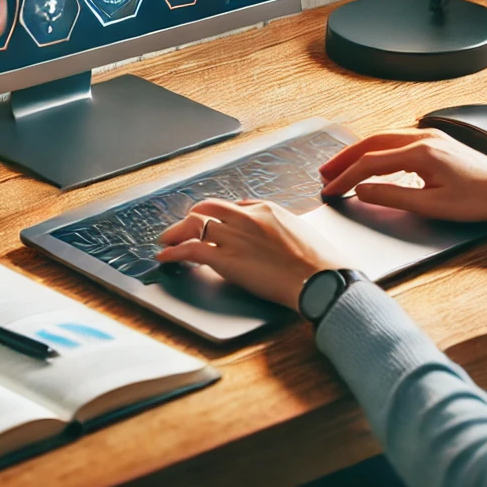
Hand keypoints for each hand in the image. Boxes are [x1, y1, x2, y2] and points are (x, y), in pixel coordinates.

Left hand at [156, 199, 351, 309]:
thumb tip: (270, 228)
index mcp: (265, 209)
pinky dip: (173, 252)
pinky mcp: (226, 260)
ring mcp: (234, 237)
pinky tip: (165, 257)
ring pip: (193, 225)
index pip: (230, 206)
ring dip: (175, 233)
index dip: (215, 215)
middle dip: (190, 218)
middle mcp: (245, 218)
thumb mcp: (299, 230)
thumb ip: (278, 225)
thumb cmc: (319, 261)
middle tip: (181, 228)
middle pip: (206, 209)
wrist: (321, 280)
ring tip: (166, 240)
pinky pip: (190, 249)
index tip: (208, 222)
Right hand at [319, 129, 486, 223]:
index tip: (330, 190)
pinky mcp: (436, 141)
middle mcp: (423, 137)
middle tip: (325, 173)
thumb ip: (393, 197)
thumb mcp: (434, 206)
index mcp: (421, 152)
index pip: (370, 163)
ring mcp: (430, 136)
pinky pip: (396, 140)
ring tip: (341, 167)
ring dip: (359, 152)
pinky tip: (371, 161)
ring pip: (383, 138)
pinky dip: (376, 150)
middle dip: (345, 158)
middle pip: (371, 142)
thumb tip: (362, 192)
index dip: (346, 177)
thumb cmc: (480, 200)